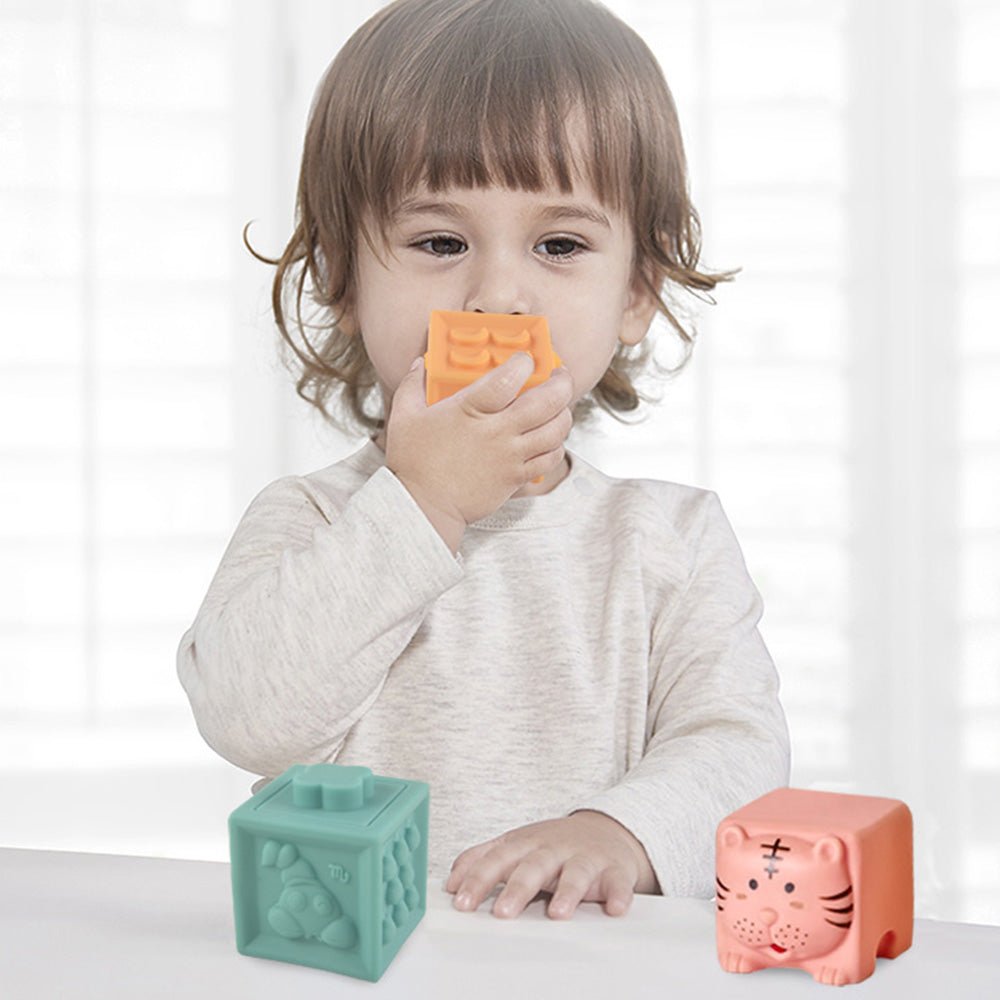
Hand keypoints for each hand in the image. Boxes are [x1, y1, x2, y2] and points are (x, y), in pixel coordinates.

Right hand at [384, 353, 573, 526]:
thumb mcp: (404, 417)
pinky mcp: (516, 478)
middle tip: (560, 375)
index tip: (524, 360)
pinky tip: (551, 439)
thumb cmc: (413, 463)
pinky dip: (556, 446)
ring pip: (555, 430)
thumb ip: (412, 386)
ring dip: (564, 413)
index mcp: (470, 411)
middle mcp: (497, 432)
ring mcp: (510, 456)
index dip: (524, 363)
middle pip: (547, 402)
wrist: (423, 507)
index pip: (508, 378)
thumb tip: (419, 364)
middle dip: (561, 383)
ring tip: (560, 405)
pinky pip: (549, 459)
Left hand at [445, 810, 657, 919]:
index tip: (462, 902)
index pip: (497, 859)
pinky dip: (618, 895)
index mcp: (525, 844)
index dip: (478, 880)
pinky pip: (617, 883)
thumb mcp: (516, 844)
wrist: (606, 830)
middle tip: (502, 913)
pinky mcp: (614, 871)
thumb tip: (451, 880)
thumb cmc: (554, 845)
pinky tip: (614, 908)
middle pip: (534, 866)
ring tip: (558, 913)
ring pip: (575, 873)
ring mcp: (584, 859)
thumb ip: (483, 858)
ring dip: (568, 892)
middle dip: (518, 888)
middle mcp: (553, 849)